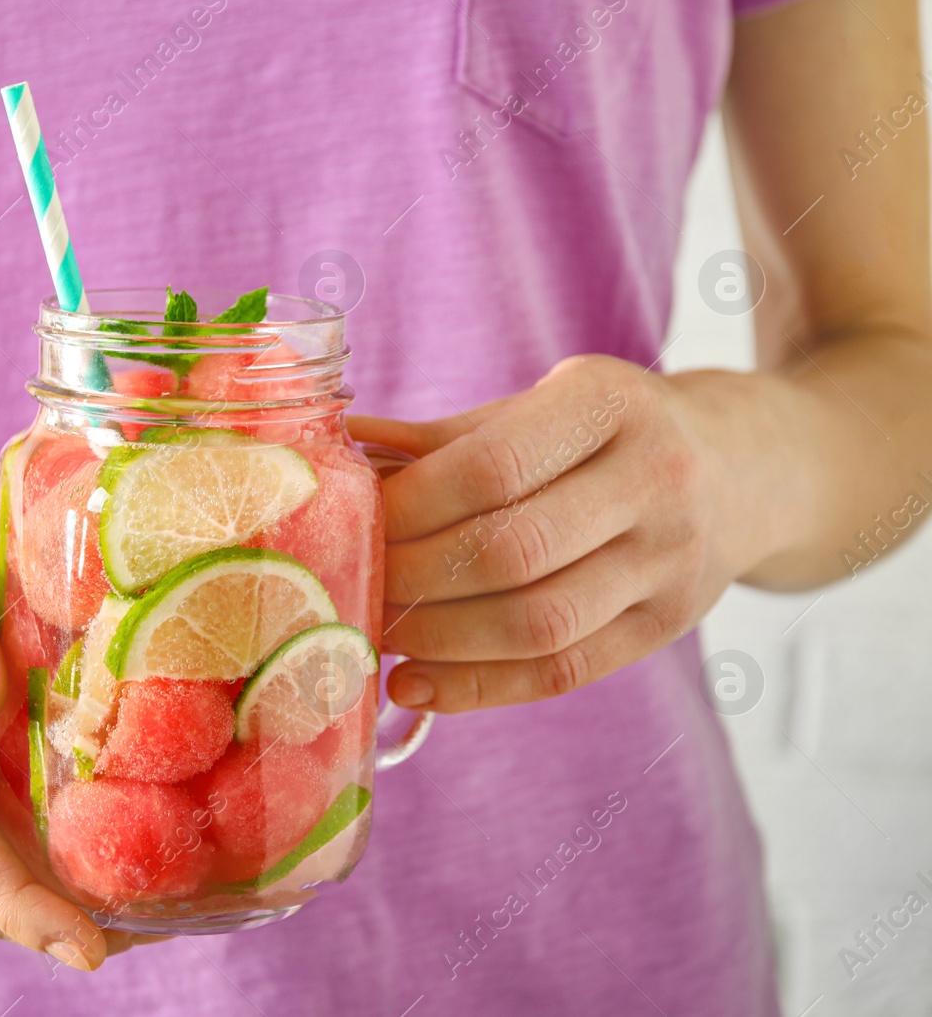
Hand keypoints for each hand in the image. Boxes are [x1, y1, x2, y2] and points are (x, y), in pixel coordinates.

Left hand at [349, 355, 766, 712]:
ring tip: (379, 635)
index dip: (411, 505)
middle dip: (414, 577)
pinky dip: (478, 687)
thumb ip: (448, 437)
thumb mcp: (543, 405)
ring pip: (538, 624)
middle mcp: (658, 481)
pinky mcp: (668, 627)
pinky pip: (561, 672)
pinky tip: (416, 685)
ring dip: (439, 641)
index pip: (493, 466)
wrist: (744, 469)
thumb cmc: (608, 433)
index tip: (359, 524)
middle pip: (512, 551)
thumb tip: (348, 456)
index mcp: (614, 405)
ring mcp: (672, 562)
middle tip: (358, 586)